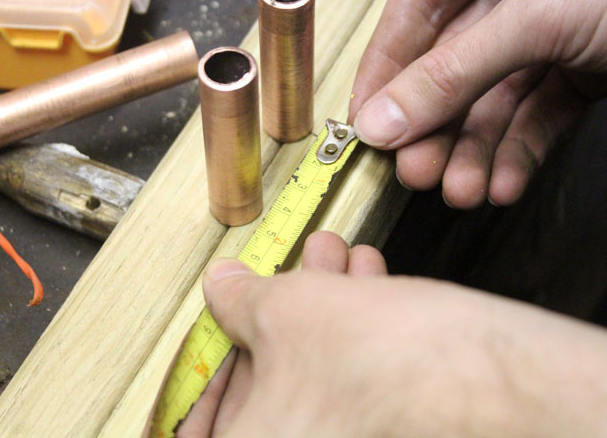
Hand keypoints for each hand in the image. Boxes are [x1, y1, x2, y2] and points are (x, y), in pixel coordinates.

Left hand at [178, 231, 385, 435]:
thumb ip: (237, 299)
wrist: (482, 380)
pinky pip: (348, 373)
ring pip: (312, 370)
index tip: (213, 330)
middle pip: (261, 386)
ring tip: (329, 257)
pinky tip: (362, 277)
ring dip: (319, 304)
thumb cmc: (380, 367)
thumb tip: (223, 285)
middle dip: (272, 315)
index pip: (197, 419)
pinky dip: (351, 323)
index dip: (204, 363)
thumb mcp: (282, 312)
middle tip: (277, 274)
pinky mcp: (382, 424)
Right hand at [349, 0, 606, 207]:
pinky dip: (519, 154)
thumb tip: (381, 119)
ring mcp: (548, 34)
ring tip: (462, 189)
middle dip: (435, 128)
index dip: (384, 68)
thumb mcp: (539, 17)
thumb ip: (456, 70)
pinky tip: (503, 182)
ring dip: (473, 154)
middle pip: (450, 68)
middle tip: (416, 169)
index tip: (365, 122)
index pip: (415, 10)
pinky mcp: (580, 71)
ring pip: (491, 102)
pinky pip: (537, 116)